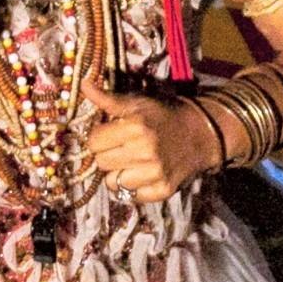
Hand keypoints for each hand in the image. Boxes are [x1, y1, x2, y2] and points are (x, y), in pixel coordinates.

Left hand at [82, 83, 218, 204]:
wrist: (199, 134)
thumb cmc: (162, 116)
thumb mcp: (136, 103)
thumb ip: (107, 99)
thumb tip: (83, 84)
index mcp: (135, 126)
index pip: (93, 141)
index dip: (99, 137)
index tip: (110, 135)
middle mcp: (144, 151)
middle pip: (101, 162)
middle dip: (107, 155)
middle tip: (121, 148)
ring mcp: (155, 173)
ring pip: (112, 183)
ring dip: (117, 174)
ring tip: (130, 162)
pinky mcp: (163, 190)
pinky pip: (131, 196)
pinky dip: (133, 188)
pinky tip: (142, 175)